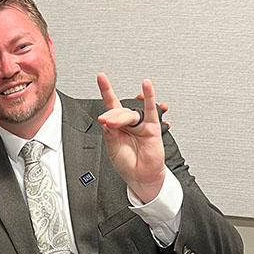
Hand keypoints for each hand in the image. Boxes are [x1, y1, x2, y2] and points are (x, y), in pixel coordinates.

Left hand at [97, 74, 165, 202]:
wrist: (141, 176)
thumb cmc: (127, 164)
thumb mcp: (112, 149)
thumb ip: (110, 134)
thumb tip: (108, 120)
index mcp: (116, 127)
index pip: (110, 105)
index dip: (106, 90)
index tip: (101, 77)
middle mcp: (127, 123)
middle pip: (118, 111)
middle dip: (112, 116)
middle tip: (107, 123)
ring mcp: (139, 124)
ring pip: (131, 114)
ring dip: (122, 117)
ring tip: (115, 123)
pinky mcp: (152, 127)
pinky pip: (151, 110)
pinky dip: (149, 97)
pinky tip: (146, 86)